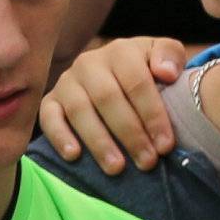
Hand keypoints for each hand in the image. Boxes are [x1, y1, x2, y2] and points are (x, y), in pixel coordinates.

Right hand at [40, 37, 184, 173]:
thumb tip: (166, 73)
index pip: (136, 82)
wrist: (114, 76)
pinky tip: (74, 156)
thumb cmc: (145, 74)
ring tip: (117, 168)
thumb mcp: (164, 57)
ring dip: (99, 141)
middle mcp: (89, 63)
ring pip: (79, 110)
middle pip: (108, 98)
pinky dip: (59, 136)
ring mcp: (67, 82)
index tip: (165, 145)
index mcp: (120, 51)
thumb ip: (170, 56)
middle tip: (147, 162)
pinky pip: (48, 117)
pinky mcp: (51, 101)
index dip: (152, 115)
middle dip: (130, 133)